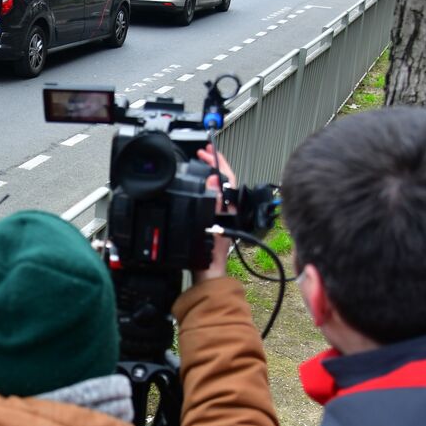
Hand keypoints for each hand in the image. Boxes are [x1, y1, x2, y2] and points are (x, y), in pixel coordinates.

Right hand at [193, 144, 237, 282]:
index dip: (218, 163)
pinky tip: (197, 186)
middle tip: (202, 153)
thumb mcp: (210, 225)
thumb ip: (214, 203)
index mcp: (229, 208)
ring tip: (200, 164)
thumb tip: (214, 180)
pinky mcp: (214, 220)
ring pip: (217, 188)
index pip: (227, 178)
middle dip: (214, 164)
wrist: (208, 273)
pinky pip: (211, 197)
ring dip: (209, 175)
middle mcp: (227, 209)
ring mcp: (221, 215)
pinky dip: (205, 187)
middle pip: (223, 180)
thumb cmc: (210, 255)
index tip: (208, 152)